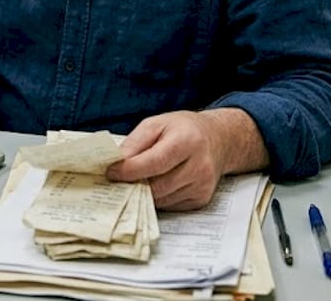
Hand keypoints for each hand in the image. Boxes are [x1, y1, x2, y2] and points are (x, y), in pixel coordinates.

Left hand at [105, 109, 268, 210]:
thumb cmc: (184, 129)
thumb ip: (136, 142)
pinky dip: (159, 198)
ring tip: (137, 180)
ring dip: (146, 193)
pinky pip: (171, 205)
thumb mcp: (157, 124)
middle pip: (157, 186)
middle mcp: (199, 166)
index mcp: (187, 141)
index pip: (154, 162)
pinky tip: (157, 184)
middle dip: (134, 184)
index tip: (111, 172)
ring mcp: (202, 185)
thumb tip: (116, 162)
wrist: (218, 140)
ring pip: (162, 199)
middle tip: (118, 180)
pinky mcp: (201, 199)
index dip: (130, 170)